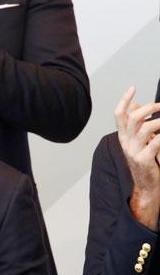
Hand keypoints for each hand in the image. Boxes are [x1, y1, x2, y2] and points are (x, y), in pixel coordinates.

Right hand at [115, 86, 159, 230]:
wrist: (147, 186)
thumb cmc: (146, 161)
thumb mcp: (140, 140)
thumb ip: (137, 124)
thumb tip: (137, 105)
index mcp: (123, 136)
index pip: (119, 114)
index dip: (124, 100)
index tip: (133, 88)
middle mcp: (125, 142)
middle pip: (132, 118)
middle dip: (149, 108)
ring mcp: (133, 151)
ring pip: (145, 128)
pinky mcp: (143, 159)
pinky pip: (155, 142)